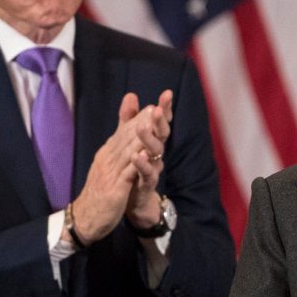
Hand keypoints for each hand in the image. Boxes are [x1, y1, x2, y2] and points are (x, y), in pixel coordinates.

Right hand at [69, 93, 144, 243]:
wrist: (84, 219)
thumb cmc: (99, 192)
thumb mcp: (107, 168)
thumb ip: (117, 150)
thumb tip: (125, 135)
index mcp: (106, 154)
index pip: (123, 132)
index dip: (138, 119)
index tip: (153, 106)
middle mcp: (107, 160)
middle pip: (126, 137)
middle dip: (142, 122)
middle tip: (157, 108)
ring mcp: (110, 174)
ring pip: (127, 151)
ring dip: (141, 136)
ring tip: (154, 124)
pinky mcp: (114, 190)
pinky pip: (127, 173)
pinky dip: (137, 162)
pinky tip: (146, 154)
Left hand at [126, 89, 173, 228]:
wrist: (136, 203)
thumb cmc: (136, 170)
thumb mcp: (130, 141)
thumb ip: (130, 119)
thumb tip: (131, 95)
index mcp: (153, 142)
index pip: (160, 122)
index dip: (165, 108)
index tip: (167, 93)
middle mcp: (156, 153)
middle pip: (162, 134)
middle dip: (160, 121)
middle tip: (157, 109)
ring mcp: (153, 168)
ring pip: (155, 153)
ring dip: (149, 140)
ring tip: (142, 128)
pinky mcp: (147, 185)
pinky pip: (147, 174)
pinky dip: (142, 165)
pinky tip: (137, 156)